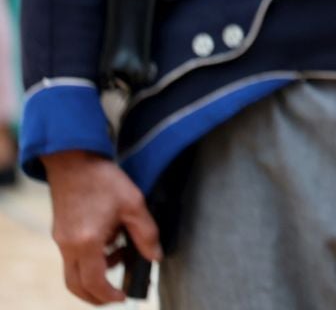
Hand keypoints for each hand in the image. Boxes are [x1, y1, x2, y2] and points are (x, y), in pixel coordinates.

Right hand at [43, 150, 160, 304]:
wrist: (74, 160)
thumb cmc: (103, 180)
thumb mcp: (134, 204)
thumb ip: (146, 234)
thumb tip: (154, 256)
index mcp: (86, 242)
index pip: (94, 282)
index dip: (108, 294)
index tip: (123, 297)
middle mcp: (68, 245)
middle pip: (75, 284)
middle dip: (96, 295)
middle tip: (116, 293)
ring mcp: (61, 239)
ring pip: (73, 271)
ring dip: (96, 273)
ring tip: (121, 254)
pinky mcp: (60, 232)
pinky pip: (73, 256)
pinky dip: (90, 258)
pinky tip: (110, 240)